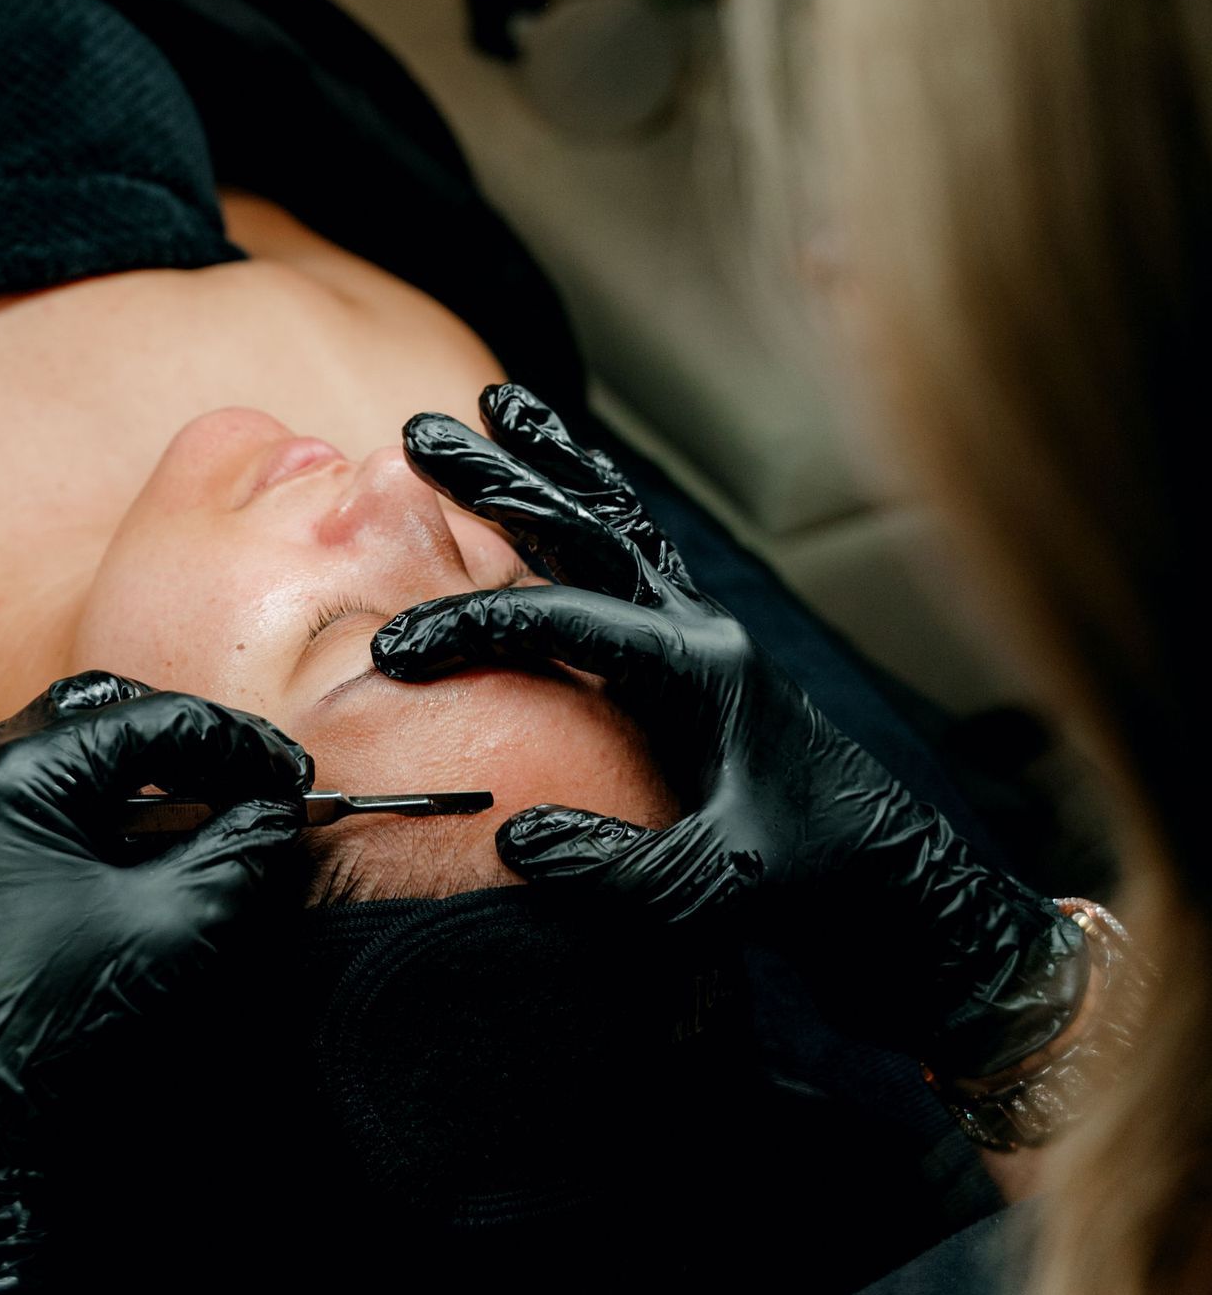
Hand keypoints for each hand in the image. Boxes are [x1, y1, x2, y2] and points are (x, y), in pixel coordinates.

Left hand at [0, 674, 309, 1294]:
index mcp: (14, 771)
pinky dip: (31, 799)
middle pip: (91, 721)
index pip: (153, 721)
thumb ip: (240, 849)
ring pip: (32, 752)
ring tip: (174, 815)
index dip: (236, 744)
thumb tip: (275, 814)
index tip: (288, 777)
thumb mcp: (178, 926)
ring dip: (109, 773)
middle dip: (175, 749)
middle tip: (239, 788)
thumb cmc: (50, 1027)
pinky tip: (67, 832)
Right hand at [372, 384, 1087, 1079]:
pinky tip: (566, 486)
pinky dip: (596, 509)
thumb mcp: (717, 891)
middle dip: (504, 481)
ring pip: (620, 525)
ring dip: (555, 466)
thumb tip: (516, 835)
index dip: (474, 626)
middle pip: (589, 531)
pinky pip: (642, 559)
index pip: (565, 622)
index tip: (396, 648)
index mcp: (702, 670)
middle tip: (423, 433)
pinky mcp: (709, 656)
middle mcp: (704, 633)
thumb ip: (618, 868)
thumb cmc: (818, 887)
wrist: (899, 890)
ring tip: (498, 403)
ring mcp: (708, 635)